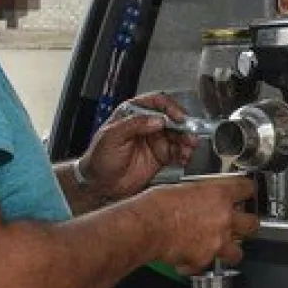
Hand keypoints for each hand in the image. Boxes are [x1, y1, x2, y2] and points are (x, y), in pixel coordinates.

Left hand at [81, 93, 197, 200]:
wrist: (100, 185)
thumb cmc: (98, 159)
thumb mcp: (111, 137)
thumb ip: (134, 125)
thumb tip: (157, 120)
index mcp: (133, 114)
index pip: (156, 103)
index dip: (170, 108)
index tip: (178, 117)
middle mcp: (146, 125)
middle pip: (172, 119)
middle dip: (183, 126)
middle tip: (189, 135)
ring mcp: (154, 141)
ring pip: (178, 136)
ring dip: (186, 141)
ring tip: (188, 148)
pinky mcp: (160, 157)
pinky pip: (177, 152)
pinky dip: (184, 154)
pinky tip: (183, 157)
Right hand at [143, 177, 260, 274]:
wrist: (146, 227)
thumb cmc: (157, 205)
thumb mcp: (183, 187)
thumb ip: (201, 194)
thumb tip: (201, 196)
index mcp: (219, 195)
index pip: (247, 188)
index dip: (247, 191)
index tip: (246, 193)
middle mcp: (224, 218)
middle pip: (252, 224)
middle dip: (247, 224)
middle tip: (241, 224)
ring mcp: (217, 242)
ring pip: (237, 252)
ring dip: (231, 249)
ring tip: (222, 247)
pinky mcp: (204, 260)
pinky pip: (208, 265)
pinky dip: (199, 263)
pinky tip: (190, 258)